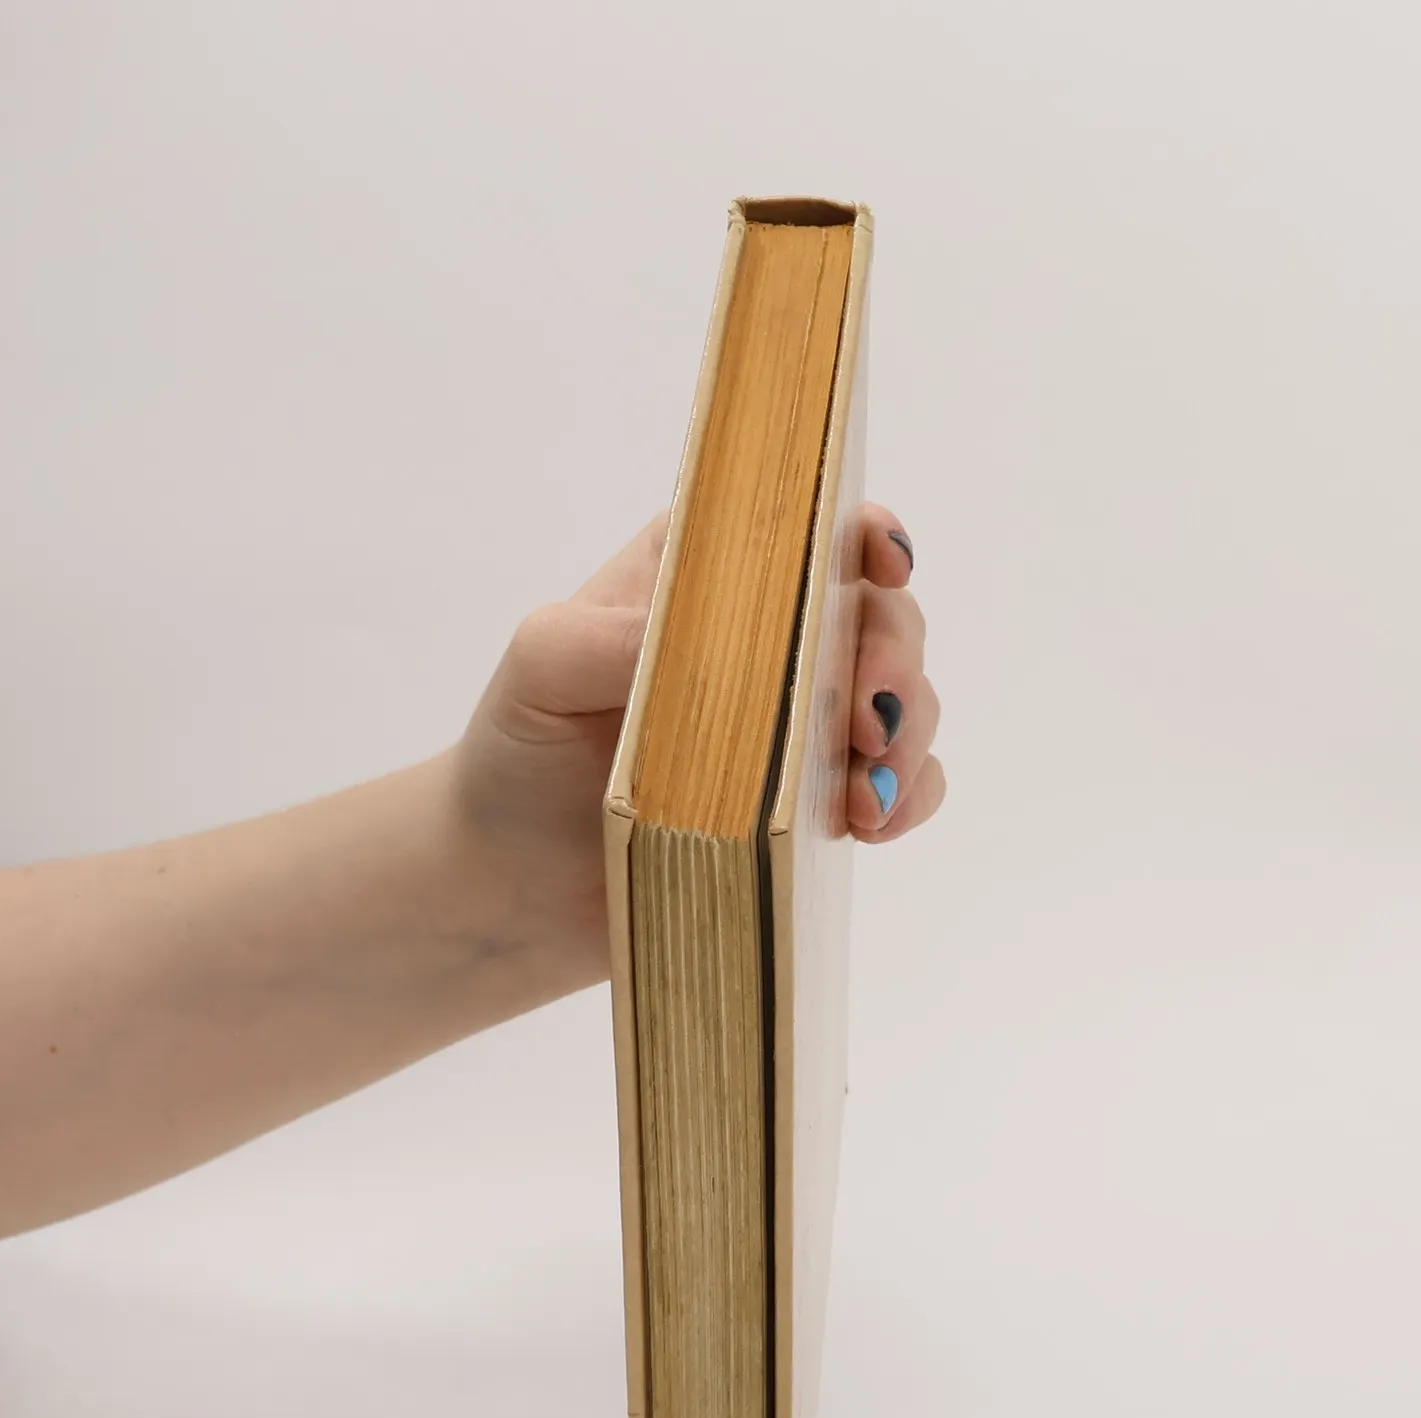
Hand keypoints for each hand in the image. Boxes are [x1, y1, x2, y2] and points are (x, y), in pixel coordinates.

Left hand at [450, 503, 945, 986]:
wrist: (513, 886)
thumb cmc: (519, 754)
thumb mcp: (537, 671)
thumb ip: (603, 638)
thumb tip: (709, 640)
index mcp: (710, 579)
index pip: (809, 528)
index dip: (864, 533)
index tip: (883, 563)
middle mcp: (770, 643)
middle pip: (878, 615)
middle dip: (893, 657)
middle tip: (867, 718)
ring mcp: (801, 729)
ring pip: (901, 702)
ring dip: (907, 735)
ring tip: (869, 790)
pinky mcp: (814, 809)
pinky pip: (899, 789)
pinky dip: (907, 798)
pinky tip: (875, 822)